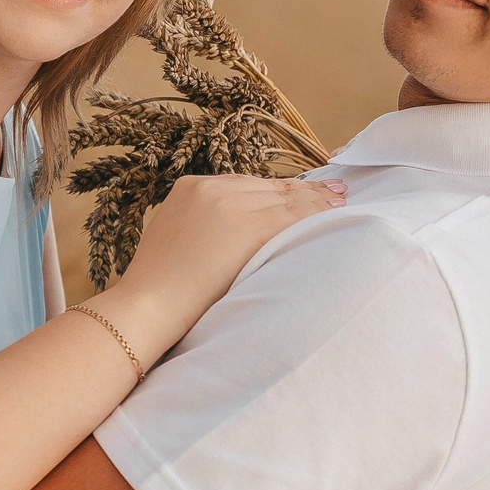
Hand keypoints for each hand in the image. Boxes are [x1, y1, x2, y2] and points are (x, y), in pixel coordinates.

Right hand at [96, 173, 344, 359]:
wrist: (148, 305)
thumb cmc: (158, 289)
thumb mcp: (174, 239)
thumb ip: (201, 227)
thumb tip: (229, 235)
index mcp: (189, 188)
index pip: (244, 184)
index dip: (276, 188)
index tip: (297, 189)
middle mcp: (210, 188)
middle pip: (268, 187)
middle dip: (302, 190)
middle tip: (333, 188)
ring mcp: (229, 205)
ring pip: (285, 198)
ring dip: (317, 199)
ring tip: (342, 198)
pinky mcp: (247, 227)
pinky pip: (292, 216)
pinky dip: (317, 212)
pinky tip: (336, 212)